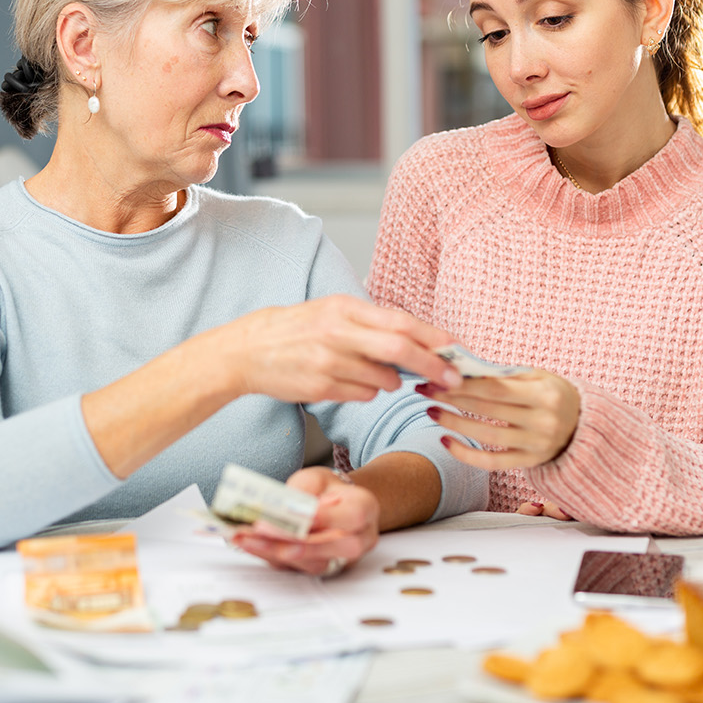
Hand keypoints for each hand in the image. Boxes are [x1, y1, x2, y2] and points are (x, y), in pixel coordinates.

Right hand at [220, 294, 463, 403]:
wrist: (246, 351)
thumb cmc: (293, 330)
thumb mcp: (330, 311)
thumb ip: (369, 322)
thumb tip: (415, 338)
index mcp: (344, 307)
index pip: (401, 321)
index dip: (434, 337)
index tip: (456, 350)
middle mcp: (338, 332)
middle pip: (400, 349)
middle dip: (432, 366)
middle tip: (452, 378)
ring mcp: (329, 361)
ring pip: (383, 379)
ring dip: (392, 382)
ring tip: (379, 376)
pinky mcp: (321, 387)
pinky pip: (362, 395)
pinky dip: (367, 393)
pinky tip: (350, 383)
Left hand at [230, 466, 377, 575]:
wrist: (334, 506)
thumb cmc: (327, 491)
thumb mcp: (317, 478)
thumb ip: (304, 490)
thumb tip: (282, 507)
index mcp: (365, 509)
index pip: (350, 516)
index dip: (322, 517)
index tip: (291, 513)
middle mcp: (359, 540)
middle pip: (332, 547)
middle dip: (294, 541)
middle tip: (261, 530)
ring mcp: (341, 560)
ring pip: (312, 564)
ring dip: (275, 552)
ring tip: (245, 538)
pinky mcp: (318, 571)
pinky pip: (295, 569)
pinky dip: (269, 556)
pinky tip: (248, 544)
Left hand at [421, 370, 580, 469]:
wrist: (585, 427)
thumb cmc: (554, 395)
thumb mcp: (538, 378)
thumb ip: (505, 375)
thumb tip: (463, 370)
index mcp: (545, 394)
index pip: (495, 389)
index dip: (463, 384)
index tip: (437, 376)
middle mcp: (543, 421)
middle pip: (487, 410)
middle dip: (452, 399)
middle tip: (425, 391)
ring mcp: (536, 445)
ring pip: (486, 436)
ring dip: (455, 423)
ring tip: (432, 411)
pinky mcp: (529, 463)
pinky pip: (492, 462)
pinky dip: (466, 454)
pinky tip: (446, 441)